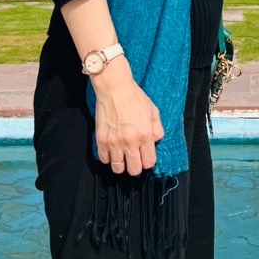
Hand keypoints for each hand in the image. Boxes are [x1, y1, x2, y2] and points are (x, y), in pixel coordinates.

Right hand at [92, 60, 164, 175]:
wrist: (115, 88)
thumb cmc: (135, 98)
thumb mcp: (153, 111)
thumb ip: (157, 129)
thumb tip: (155, 142)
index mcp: (145, 134)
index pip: (149, 162)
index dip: (148, 161)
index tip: (145, 157)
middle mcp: (130, 141)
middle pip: (134, 170)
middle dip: (136, 167)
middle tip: (134, 159)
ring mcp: (114, 142)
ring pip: (118, 168)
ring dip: (121, 164)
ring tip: (122, 155)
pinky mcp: (101, 140)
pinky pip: (104, 160)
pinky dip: (108, 157)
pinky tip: (112, 149)